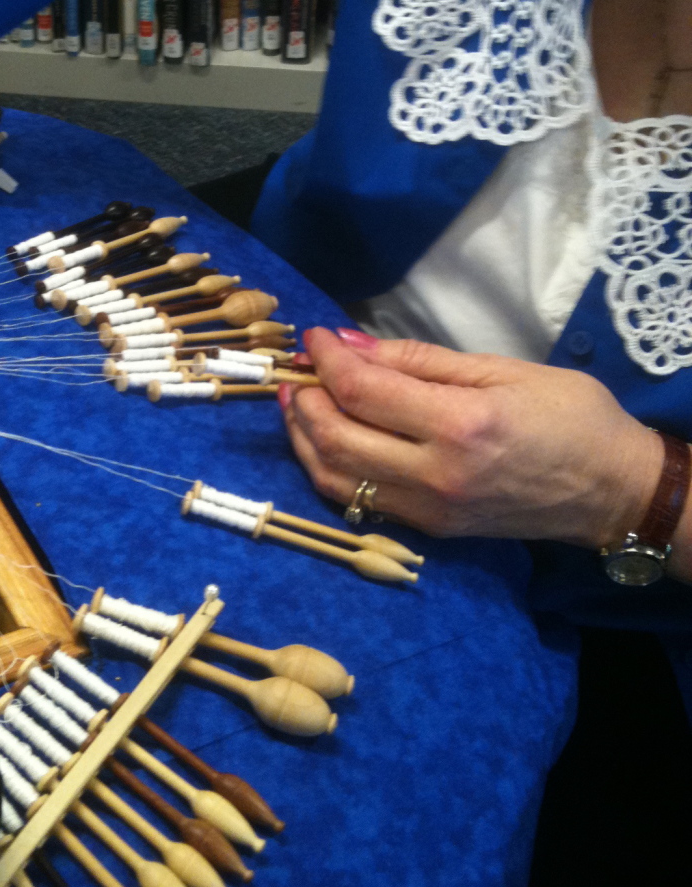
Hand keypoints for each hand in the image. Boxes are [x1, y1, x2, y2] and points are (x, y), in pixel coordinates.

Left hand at [279, 328, 662, 547]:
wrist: (608, 490)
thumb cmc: (569, 416)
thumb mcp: (501, 369)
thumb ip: (418, 361)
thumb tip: (351, 346)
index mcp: (460, 425)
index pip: (363, 390)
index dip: (327, 360)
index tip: (315, 338)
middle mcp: (435, 474)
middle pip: (336, 438)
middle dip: (304, 400)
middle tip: (298, 372)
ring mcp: (427, 509)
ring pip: (334, 478)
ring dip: (303, 438)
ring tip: (298, 403)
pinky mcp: (427, 528)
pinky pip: (356, 500)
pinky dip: (327, 468)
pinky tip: (323, 440)